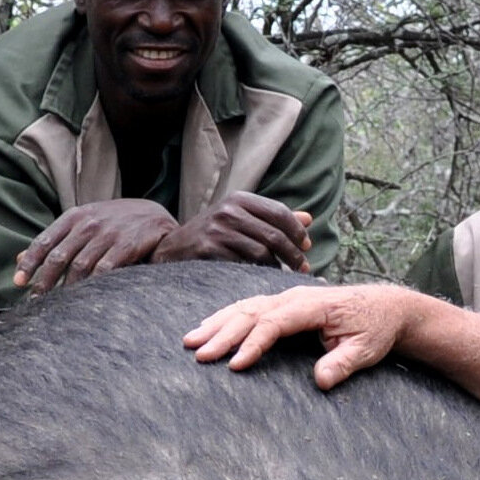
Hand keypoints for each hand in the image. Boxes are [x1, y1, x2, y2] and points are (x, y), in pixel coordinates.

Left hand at [14, 198, 184, 291]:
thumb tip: (18, 258)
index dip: (30, 263)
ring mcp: (108, 234)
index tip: (18, 282)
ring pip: (79, 266)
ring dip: (66, 289)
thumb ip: (55, 240)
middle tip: (35, 301)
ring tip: (57, 307)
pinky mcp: (127, 245)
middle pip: (59, 256)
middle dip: (44, 281)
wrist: (156, 216)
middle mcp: (88, 223)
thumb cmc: (115, 223)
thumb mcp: (84, 224)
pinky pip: (105, 270)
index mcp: (74, 217)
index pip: (44, 241)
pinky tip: (85, 299)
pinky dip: (93, 286)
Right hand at [165, 191, 311, 269]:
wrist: (171, 247)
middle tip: (303, 268)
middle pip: (274, 234)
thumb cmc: (213, 234)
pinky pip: (243, 266)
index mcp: (240, 199)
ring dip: (277, 268)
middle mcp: (229, 211)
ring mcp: (217, 230)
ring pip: (261, 253)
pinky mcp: (209, 250)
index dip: (297, 231)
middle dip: (293, 254)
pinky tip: (262, 280)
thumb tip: (309, 219)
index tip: (307, 246)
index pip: (279, 212)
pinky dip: (257, 275)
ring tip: (283, 275)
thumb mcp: (240, 218)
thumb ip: (273, 218)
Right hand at [183, 282, 429, 388]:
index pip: (275, 322)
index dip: (253, 343)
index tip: (235, 365)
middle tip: (198, 354)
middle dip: (223, 334)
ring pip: (244, 307)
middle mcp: (294, 297)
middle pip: (251, 312)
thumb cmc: (375, 328)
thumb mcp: (367, 349)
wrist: (385, 307)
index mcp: (313, 306)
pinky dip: (226, 317)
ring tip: (190, 341)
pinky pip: (249, 307)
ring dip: (216, 324)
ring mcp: (286, 298)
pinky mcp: (283, 304)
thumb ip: (344, 364)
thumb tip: (321, 381)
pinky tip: (208, 328)